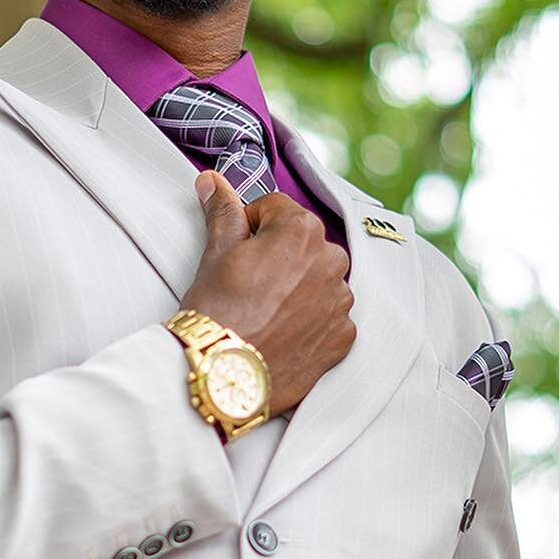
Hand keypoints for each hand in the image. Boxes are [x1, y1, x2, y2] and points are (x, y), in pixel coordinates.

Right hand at [178, 169, 355, 416]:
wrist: (223, 374)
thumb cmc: (217, 313)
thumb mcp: (215, 254)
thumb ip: (223, 212)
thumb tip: (215, 184)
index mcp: (301, 231)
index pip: (275, 208)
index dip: (250, 227)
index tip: (237, 250)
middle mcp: (331, 261)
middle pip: (302, 243)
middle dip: (279, 256)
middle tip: (247, 283)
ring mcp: (340, 301)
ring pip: (317, 280)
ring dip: (297, 288)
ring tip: (264, 311)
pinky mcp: (343, 336)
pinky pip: (329, 316)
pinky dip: (310, 321)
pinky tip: (281, 331)